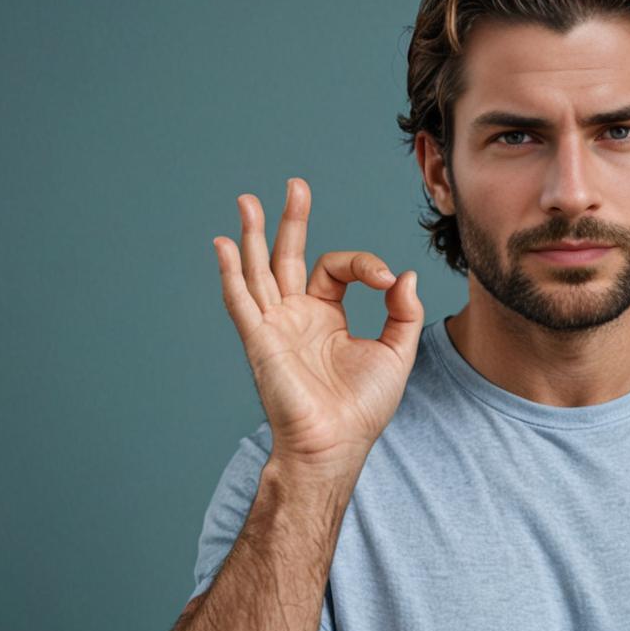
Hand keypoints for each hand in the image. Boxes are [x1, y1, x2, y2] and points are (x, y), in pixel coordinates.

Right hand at [212, 177, 423, 465]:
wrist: (337, 445)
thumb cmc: (363, 408)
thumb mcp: (397, 353)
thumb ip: (404, 314)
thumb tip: (404, 276)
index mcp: (326, 317)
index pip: (337, 269)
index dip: (364, 264)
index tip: (387, 282)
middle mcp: (296, 316)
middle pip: (288, 256)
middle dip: (291, 220)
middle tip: (295, 185)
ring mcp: (275, 326)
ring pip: (259, 270)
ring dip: (253, 235)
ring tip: (249, 200)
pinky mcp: (260, 340)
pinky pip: (241, 301)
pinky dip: (231, 272)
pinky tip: (225, 243)